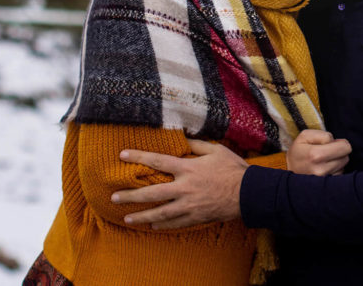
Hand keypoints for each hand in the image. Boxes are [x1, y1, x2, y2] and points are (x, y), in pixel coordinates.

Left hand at [112, 139, 247, 228]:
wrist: (249, 193)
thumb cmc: (233, 168)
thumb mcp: (216, 149)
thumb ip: (197, 144)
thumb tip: (182, 137)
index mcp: (188, 168)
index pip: (158, 161)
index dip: (139, 157)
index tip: (122, 155)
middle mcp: (184, 188)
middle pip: (152, 193)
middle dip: (131, 195)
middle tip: (114, 197)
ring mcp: (189, 205)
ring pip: (160, 213)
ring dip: (142, 216)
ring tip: (127, 218)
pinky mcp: (196, 217)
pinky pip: (176, 223)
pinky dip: (163, 225)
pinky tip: (153, 225)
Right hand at [287, 129, 351, 175]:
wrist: (287, 173)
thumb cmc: (298, 151)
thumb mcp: (304, 136)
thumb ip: (323, 135)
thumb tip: (336, 142)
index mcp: (316, 155)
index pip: (345, 147)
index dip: (339, 142)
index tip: (330, 144)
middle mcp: (321, 169)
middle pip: (346, 157)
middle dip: (339, 152)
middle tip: (326, 151)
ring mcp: (324, 180)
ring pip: (343, 166)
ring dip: (337, 161)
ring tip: (324, 160)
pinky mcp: (326, 186)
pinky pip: (340, 174)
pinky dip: (335, 170)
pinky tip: (325, 168)